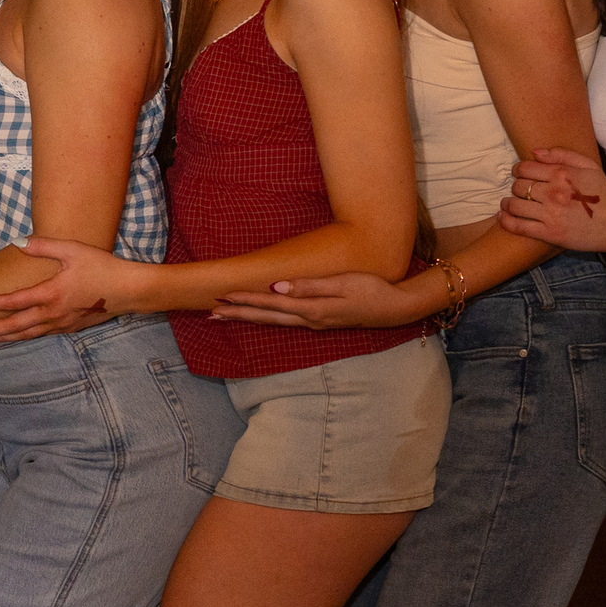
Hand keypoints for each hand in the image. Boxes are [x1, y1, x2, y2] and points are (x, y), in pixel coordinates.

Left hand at [0, 236, 136, 342]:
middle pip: (14, 327)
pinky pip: (41, 334)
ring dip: (5, 338)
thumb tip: (16, 242)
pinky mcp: (70, 328)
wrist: (128, 291)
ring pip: (27, 335)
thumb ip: (43, 246)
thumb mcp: (72, 250)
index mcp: (51, 293)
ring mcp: (61, 324)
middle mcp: (53, 313)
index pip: (13, 301)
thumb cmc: (102, 267)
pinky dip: (24, 337)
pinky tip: (17, 336)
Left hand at [211, 270, 433, 331]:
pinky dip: (265, 319)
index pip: (271, 304)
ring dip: (247, 319)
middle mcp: (309, 320)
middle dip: (237, 314)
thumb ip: (309, 286)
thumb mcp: (343, 283)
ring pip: (273, 322)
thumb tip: (276, 287)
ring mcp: (314, 323)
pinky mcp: (319, 321)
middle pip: (266, 318)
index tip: (222, 297)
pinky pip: (284, 322)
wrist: (395, 308)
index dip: (245, 300)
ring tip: (224, 317)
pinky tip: (257, 317)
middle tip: (210, 313)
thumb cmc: (372, 290)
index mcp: (312, 310)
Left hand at [498, 145, 605, 251]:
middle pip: (518, 186)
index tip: (518, 173)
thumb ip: (561, 155)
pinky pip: (519, 227)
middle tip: (518, 190)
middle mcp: (554, 193)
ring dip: (507, 204)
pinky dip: (506, 222)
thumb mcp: (588, 166)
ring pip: (515, 205)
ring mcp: (551, 214)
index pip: (525, 168)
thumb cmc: (602, 194)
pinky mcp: (550, 234)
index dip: (517, 170)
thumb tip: (534, 152)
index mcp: (562, 174)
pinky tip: (502, 217)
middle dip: (515, 186)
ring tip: (508, 204)